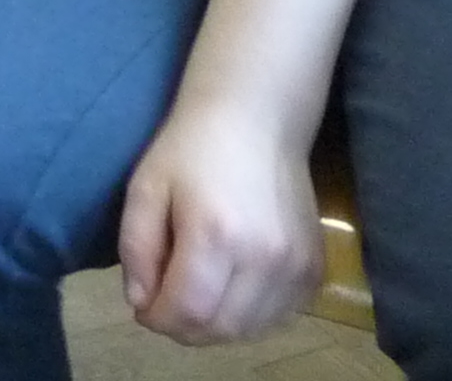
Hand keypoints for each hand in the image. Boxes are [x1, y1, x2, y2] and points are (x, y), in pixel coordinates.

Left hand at [118, 98, 321, 343]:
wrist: (257, 120)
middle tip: (165, 304)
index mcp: (216, 235)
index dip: (158, 320)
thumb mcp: (145, 188)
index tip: (143, 308)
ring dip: (215, 326)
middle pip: (220, 328)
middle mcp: (263, 258)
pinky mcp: (314, 269)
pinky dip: (248, 317)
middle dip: (183, 327)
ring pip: (250, 330)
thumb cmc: (190, 148)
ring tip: (195, 296)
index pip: (187, 312)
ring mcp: (296, 267)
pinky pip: (279, 317)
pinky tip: (229, 290)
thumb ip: (137, 249)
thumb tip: (141, 303)